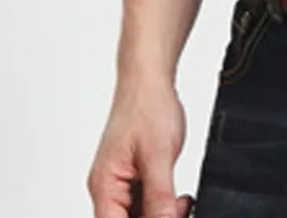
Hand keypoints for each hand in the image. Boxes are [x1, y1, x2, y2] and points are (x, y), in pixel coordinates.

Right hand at [87, 75, 195, 217]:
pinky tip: (178, 199)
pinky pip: (145, 203)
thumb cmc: (147, 107)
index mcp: (105, 186)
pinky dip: (162, 204)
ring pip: (138, 215)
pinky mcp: (133, 177)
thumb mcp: (158, 154)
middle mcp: (108, 188)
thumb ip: (159, 195)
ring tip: (181, 202)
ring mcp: (120, 183)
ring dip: (161, 214)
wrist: (149, 81)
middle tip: (179, 209)